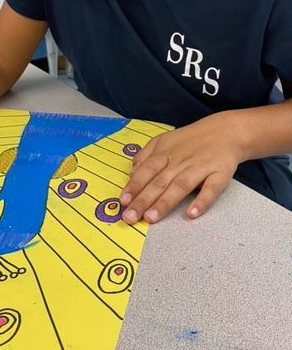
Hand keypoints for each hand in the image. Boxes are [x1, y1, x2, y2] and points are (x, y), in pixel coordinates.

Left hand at [120, 113, 243, 224]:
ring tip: (151, 218)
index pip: (146, 170)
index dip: (134, 186)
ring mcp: (200, 168)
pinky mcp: (220, 174)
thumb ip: (146, 156)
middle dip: (143, 200)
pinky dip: (202, 201)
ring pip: (180, 186)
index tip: (123, 202)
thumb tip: (131, 173)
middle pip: (159, 182)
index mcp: (165, 153)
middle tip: (130, 217)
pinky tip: (192, 213)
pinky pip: (211, 189)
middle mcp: (180, 161)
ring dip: (165, 203)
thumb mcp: (164, 141)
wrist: (225, 131)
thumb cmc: (190, 141)